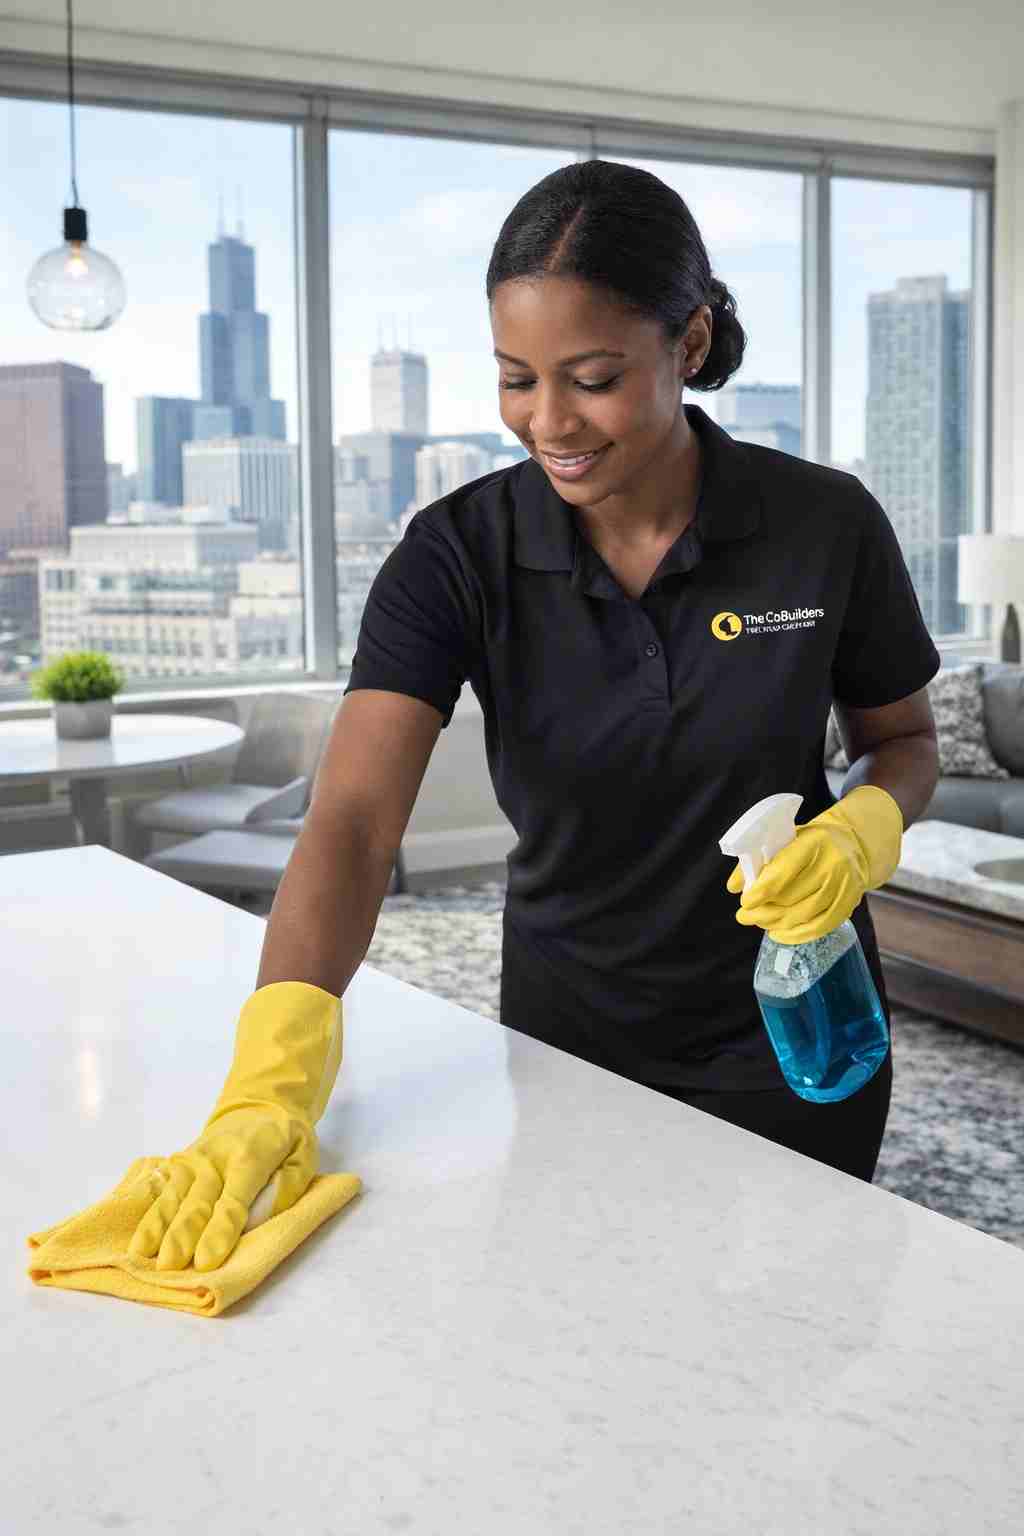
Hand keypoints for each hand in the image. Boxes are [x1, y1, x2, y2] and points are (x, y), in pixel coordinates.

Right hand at [128, 1104, 318, 1271]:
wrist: (257, 1104)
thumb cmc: (284, 1140)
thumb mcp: (303, 1156)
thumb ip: (288, 1187)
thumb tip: (262, 1219)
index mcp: (250, 1157)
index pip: (233, 1200)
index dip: (220, 1231)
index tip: (208, 1260)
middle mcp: (215, 1158)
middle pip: (197, 1202)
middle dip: (183, 1235)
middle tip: (170, 1266)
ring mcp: (193, 1160)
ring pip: (174, 1198)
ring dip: (158, 1228)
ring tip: (143, 1256)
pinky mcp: (179, 1164)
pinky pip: (163, 1192)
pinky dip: (150, 1217)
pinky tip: (139, 1242)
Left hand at [725, 785, 902, 943]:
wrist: (853, 843)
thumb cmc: (811, 842)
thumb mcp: (786, 839)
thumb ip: (757, 859)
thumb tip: (733, 886)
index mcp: (813, 843)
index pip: (783, 872)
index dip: (761, 891)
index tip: (745, 902)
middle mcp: (832, 864)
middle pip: (791, 897)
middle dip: (763, 911)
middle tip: (744, 916)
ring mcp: (844, 885)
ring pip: (804, 915)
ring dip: (776, 924)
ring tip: (759, 923)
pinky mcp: (850, 902)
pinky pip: (821, 926)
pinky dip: (797, 935)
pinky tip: (779, 934)